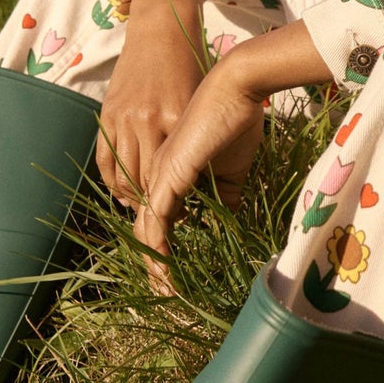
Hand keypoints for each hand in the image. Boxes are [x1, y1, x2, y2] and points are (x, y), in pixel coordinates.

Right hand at [95, 0, 213, 205]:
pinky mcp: (108, 112)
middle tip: (165, 221)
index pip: (172, 176)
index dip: (176, 203)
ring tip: (145, 211)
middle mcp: (147, 120)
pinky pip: (104, 158)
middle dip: (153, 208)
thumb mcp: (202, 102)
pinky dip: (112, 180)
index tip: (186, 216)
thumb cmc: (191, 65)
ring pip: (122, 174)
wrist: (160, 28)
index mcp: (176, 118)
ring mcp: (124, 117)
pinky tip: (124, 192)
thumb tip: (208, 181)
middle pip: (144, 181)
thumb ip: (201, 138)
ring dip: (132, 198)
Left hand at [136, 59, 267, 291]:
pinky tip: (164, 268)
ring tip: (167, 289)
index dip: (163, 248)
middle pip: (147, 227)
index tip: (174, 276)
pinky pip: (157, 218)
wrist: (236, 89)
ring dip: (155, 262)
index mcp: (170, 173)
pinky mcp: (170, 174)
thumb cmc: (236, 122)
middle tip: (166, 293)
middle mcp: (158, 175)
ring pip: (148, 228)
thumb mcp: (232, 170)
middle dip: (155, 263)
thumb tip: (228, 220)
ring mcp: (160, 174)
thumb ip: (226, 196)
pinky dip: (158, 246)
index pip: (159, 218)